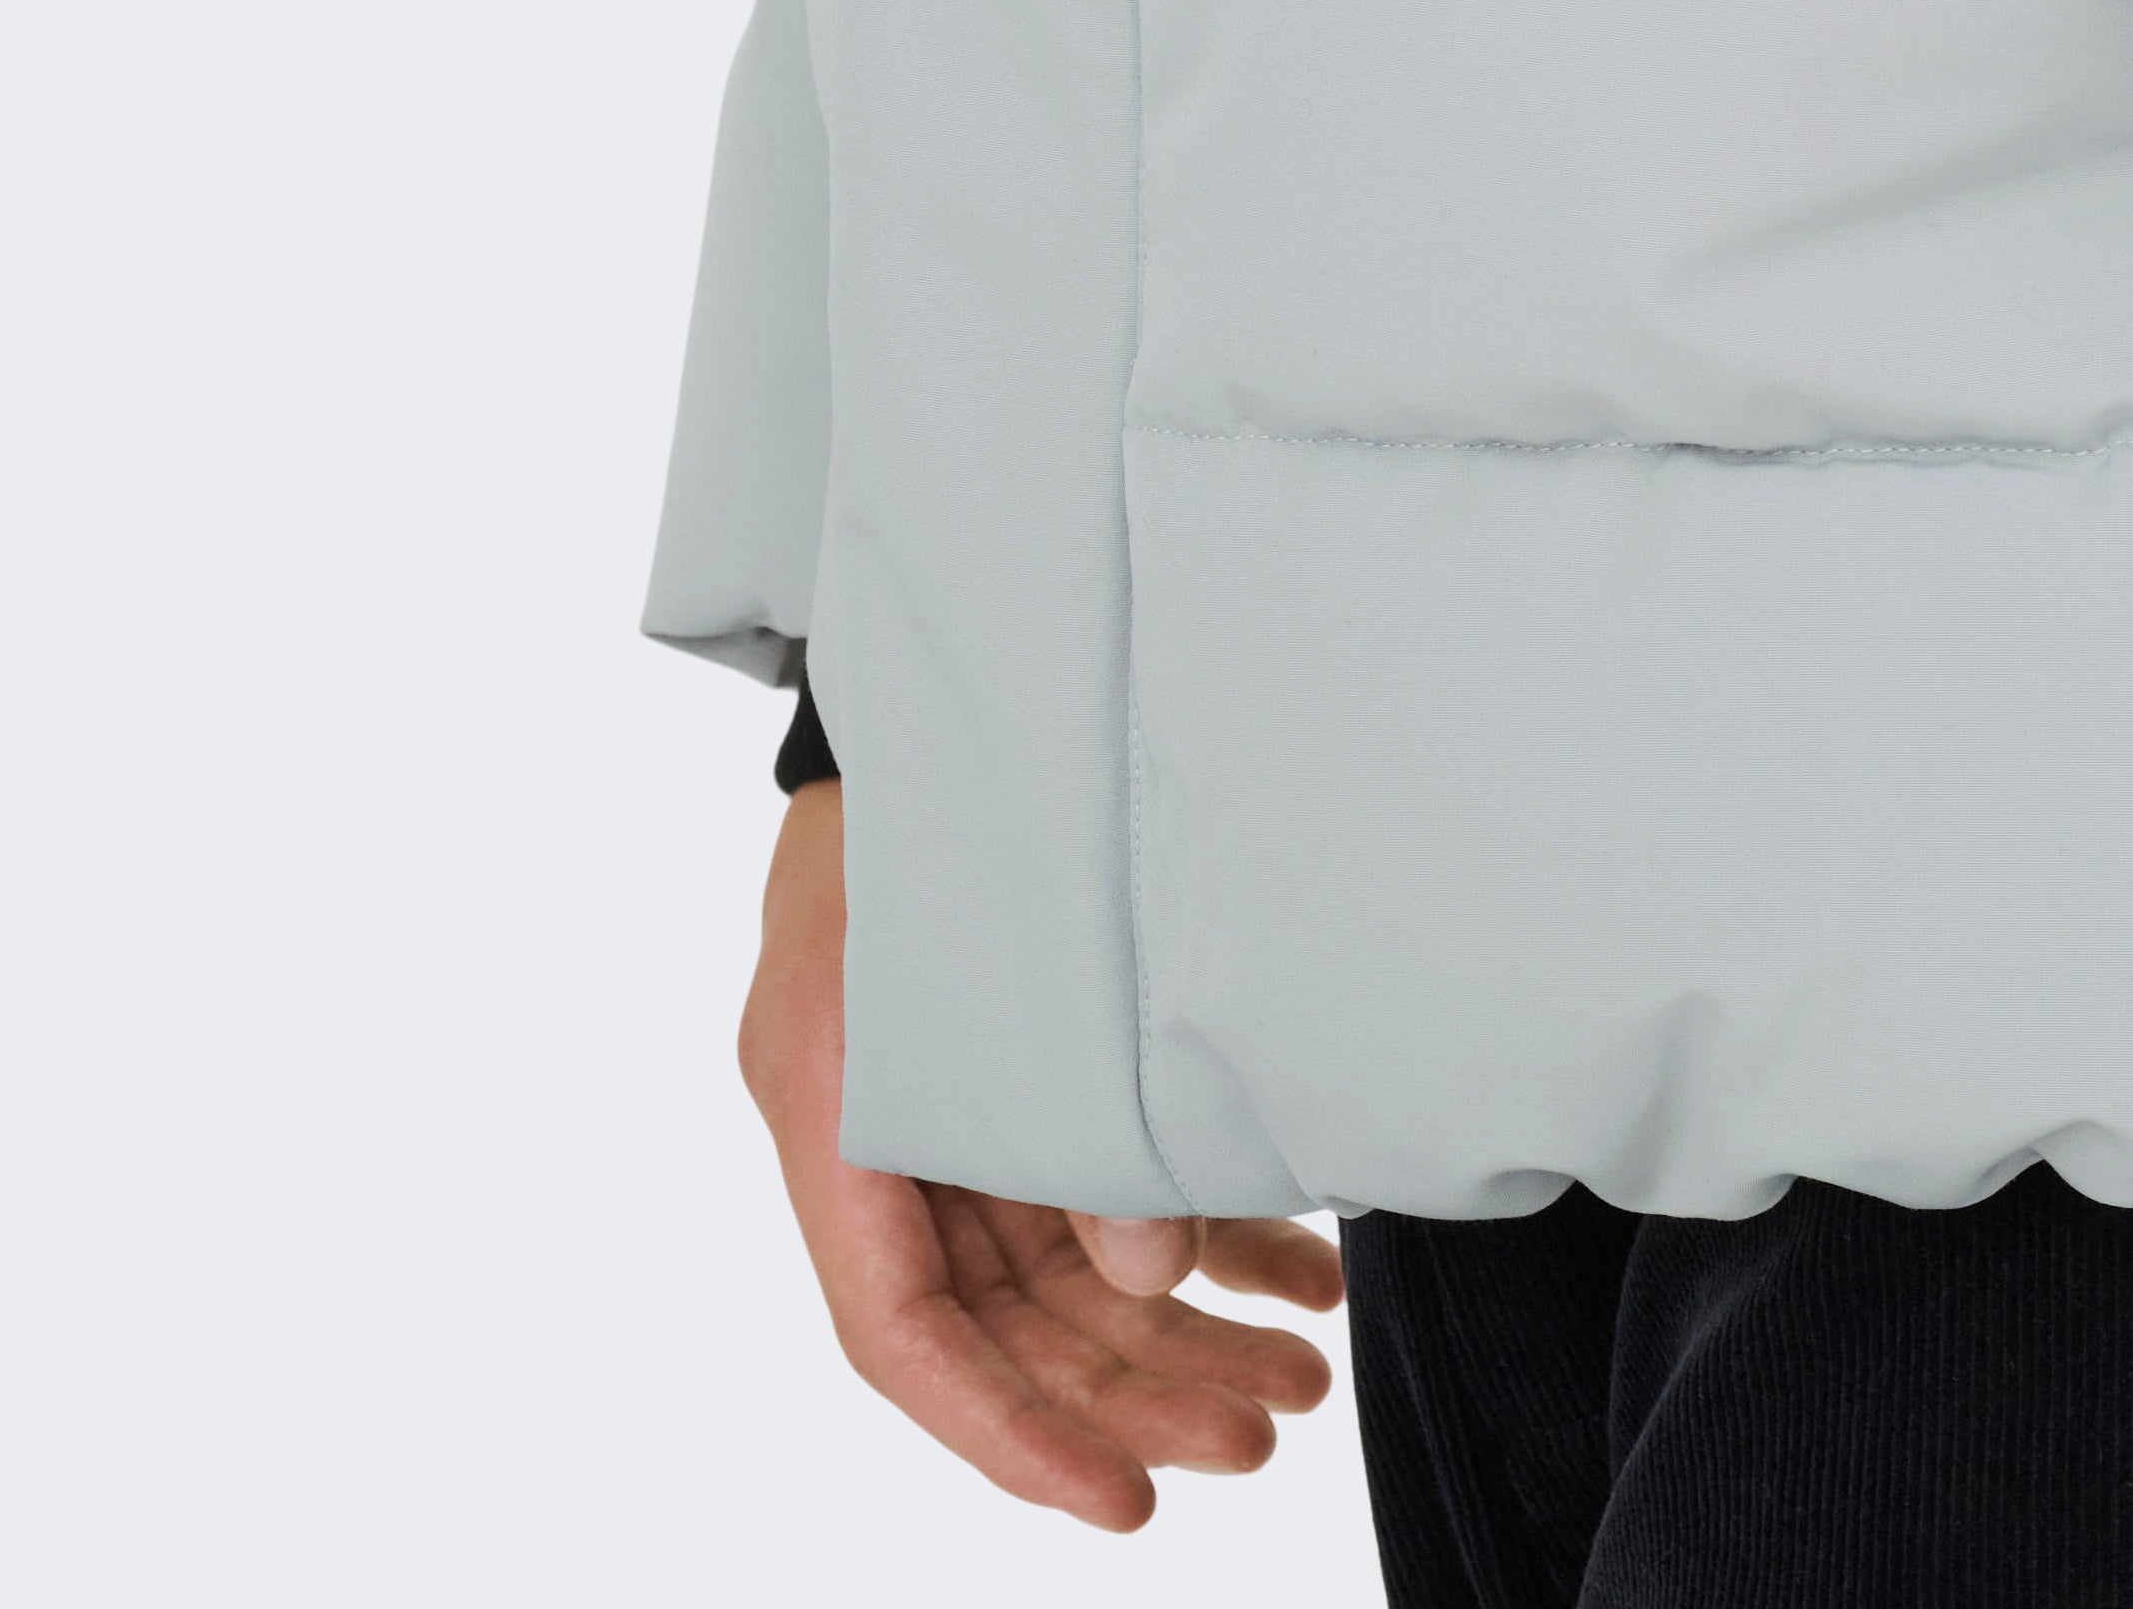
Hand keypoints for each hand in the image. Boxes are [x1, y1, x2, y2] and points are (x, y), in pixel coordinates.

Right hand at [740, 780, 1343, 1529]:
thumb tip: (1150, 1275)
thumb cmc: (951, 764)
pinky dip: (1197, 1229)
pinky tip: (1299, 1268)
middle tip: (1267, 1432)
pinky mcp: (1011, 1053)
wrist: (948, 630)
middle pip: (999, 1316)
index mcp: (827, 1100)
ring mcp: (944, 1090)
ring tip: (1305, 1376)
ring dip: (1182, 1322)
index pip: (899, 1334)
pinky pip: (1097, 1185)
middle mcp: (876, 1121)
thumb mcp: (987, 932)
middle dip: (1132, 1386)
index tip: (1122, 1502)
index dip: (1007, 1433)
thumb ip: (1062, 1112)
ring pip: (1062, 1266)